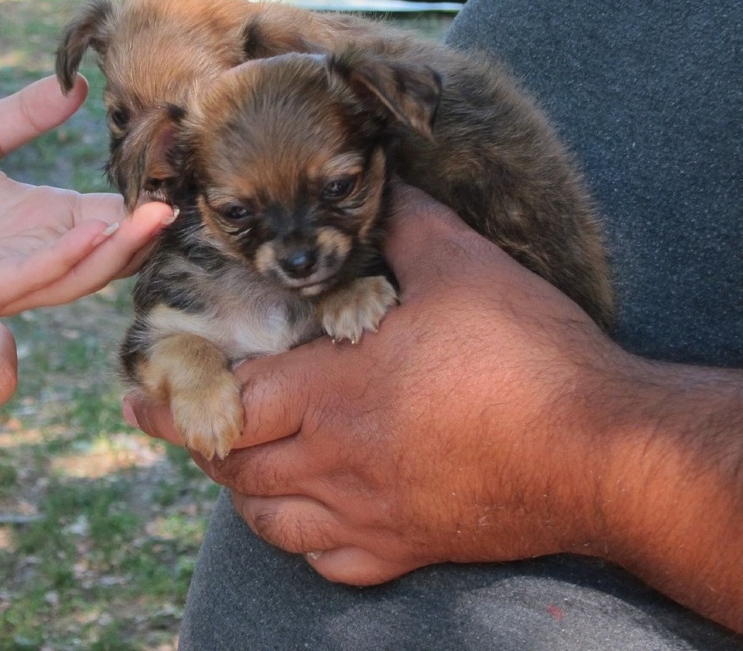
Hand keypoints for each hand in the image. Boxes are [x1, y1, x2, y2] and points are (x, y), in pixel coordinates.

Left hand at [0, 75, 173, 327]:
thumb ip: (21, 116)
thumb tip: (75, 84)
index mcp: (39, 217)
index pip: (106, 214)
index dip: (139, 199)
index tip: (174, 174)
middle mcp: (35, 250)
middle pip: (106, 249)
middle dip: (144, 232)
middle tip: (179, 202)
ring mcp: (12, 274)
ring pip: (82, 271)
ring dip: (120, 249)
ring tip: (155, 218)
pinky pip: (34, 277)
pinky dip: (68, 258)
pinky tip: (94, 230)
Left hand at [125, 184, 630, 584]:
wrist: (602, 450)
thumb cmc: (528, 352)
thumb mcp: (461, 264)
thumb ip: (402, 222)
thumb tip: (377, 182)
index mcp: (333, 389)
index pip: (224, 405)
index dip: (173, 404)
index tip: (140, 397)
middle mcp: (335, 459)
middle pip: (235, 466)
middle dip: (200, 444)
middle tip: (188, 423)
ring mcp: (368, 512)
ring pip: (270, 517)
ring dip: (242, 489)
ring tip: (238, 461)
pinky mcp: (406, 548)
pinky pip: (327, 560)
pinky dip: (300, 537)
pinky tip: (307, 512)